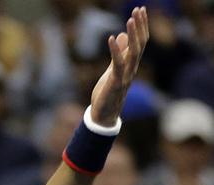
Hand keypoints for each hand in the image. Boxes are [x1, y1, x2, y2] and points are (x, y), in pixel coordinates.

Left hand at [90, 7, 149, 125]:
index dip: (142, 26)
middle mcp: (132, 68)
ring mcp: (126, 75)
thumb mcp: (112, 68)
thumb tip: (119, 35)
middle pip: (140, 43)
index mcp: (131, 64)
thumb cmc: (108, 92)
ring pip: (134, 52)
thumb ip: (118, 53)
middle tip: (139, 9)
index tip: (140, 10)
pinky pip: (117, 64)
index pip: (141, 42)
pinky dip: (115, 51)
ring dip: (133, 35)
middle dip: (140, 26)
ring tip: (130, 19)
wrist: (104, 114)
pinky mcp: (116, 82)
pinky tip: (111, 38)